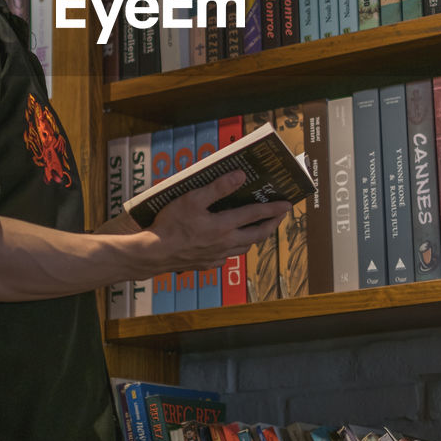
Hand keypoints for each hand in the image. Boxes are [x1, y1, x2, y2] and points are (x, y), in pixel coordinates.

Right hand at [146, 170, 287, 272]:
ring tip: (258, 228)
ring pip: (244, 248)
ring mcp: (217, 256)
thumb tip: (240, 176)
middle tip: (279, 216)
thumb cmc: (170, 224)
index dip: (273, 209)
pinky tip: (229, 243)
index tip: (287, 204)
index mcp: (223, 226)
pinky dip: (234, 248)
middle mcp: (225, 243)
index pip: (255, 215)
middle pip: (256, 235)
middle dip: (271, 224)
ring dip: (254, 237)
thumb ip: (217, 188)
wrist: (153, 253)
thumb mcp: (192, 198)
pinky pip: (227, 257)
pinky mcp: (207, 264)